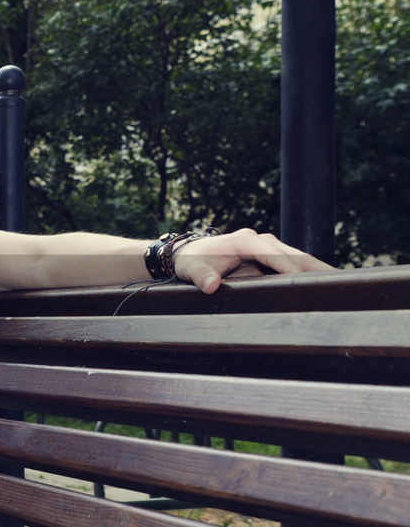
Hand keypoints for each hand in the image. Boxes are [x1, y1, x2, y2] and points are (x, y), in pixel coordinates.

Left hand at [174, 228, 335, 293]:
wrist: (189, 252)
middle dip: (311, 266)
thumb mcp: (191, 269)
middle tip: (335, 280)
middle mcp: (258, 240)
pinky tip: (322, 282)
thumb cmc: (192, 261)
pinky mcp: (268, 255)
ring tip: (337, 282)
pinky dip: (306, 271)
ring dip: (315, 268)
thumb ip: (201, 277)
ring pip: (295, 256)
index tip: (301, 279)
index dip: (287, 265)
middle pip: (290, 252)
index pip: (270, 252)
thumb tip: (211, 286)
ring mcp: (265, 246)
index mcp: (243, 241)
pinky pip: (291, 262)